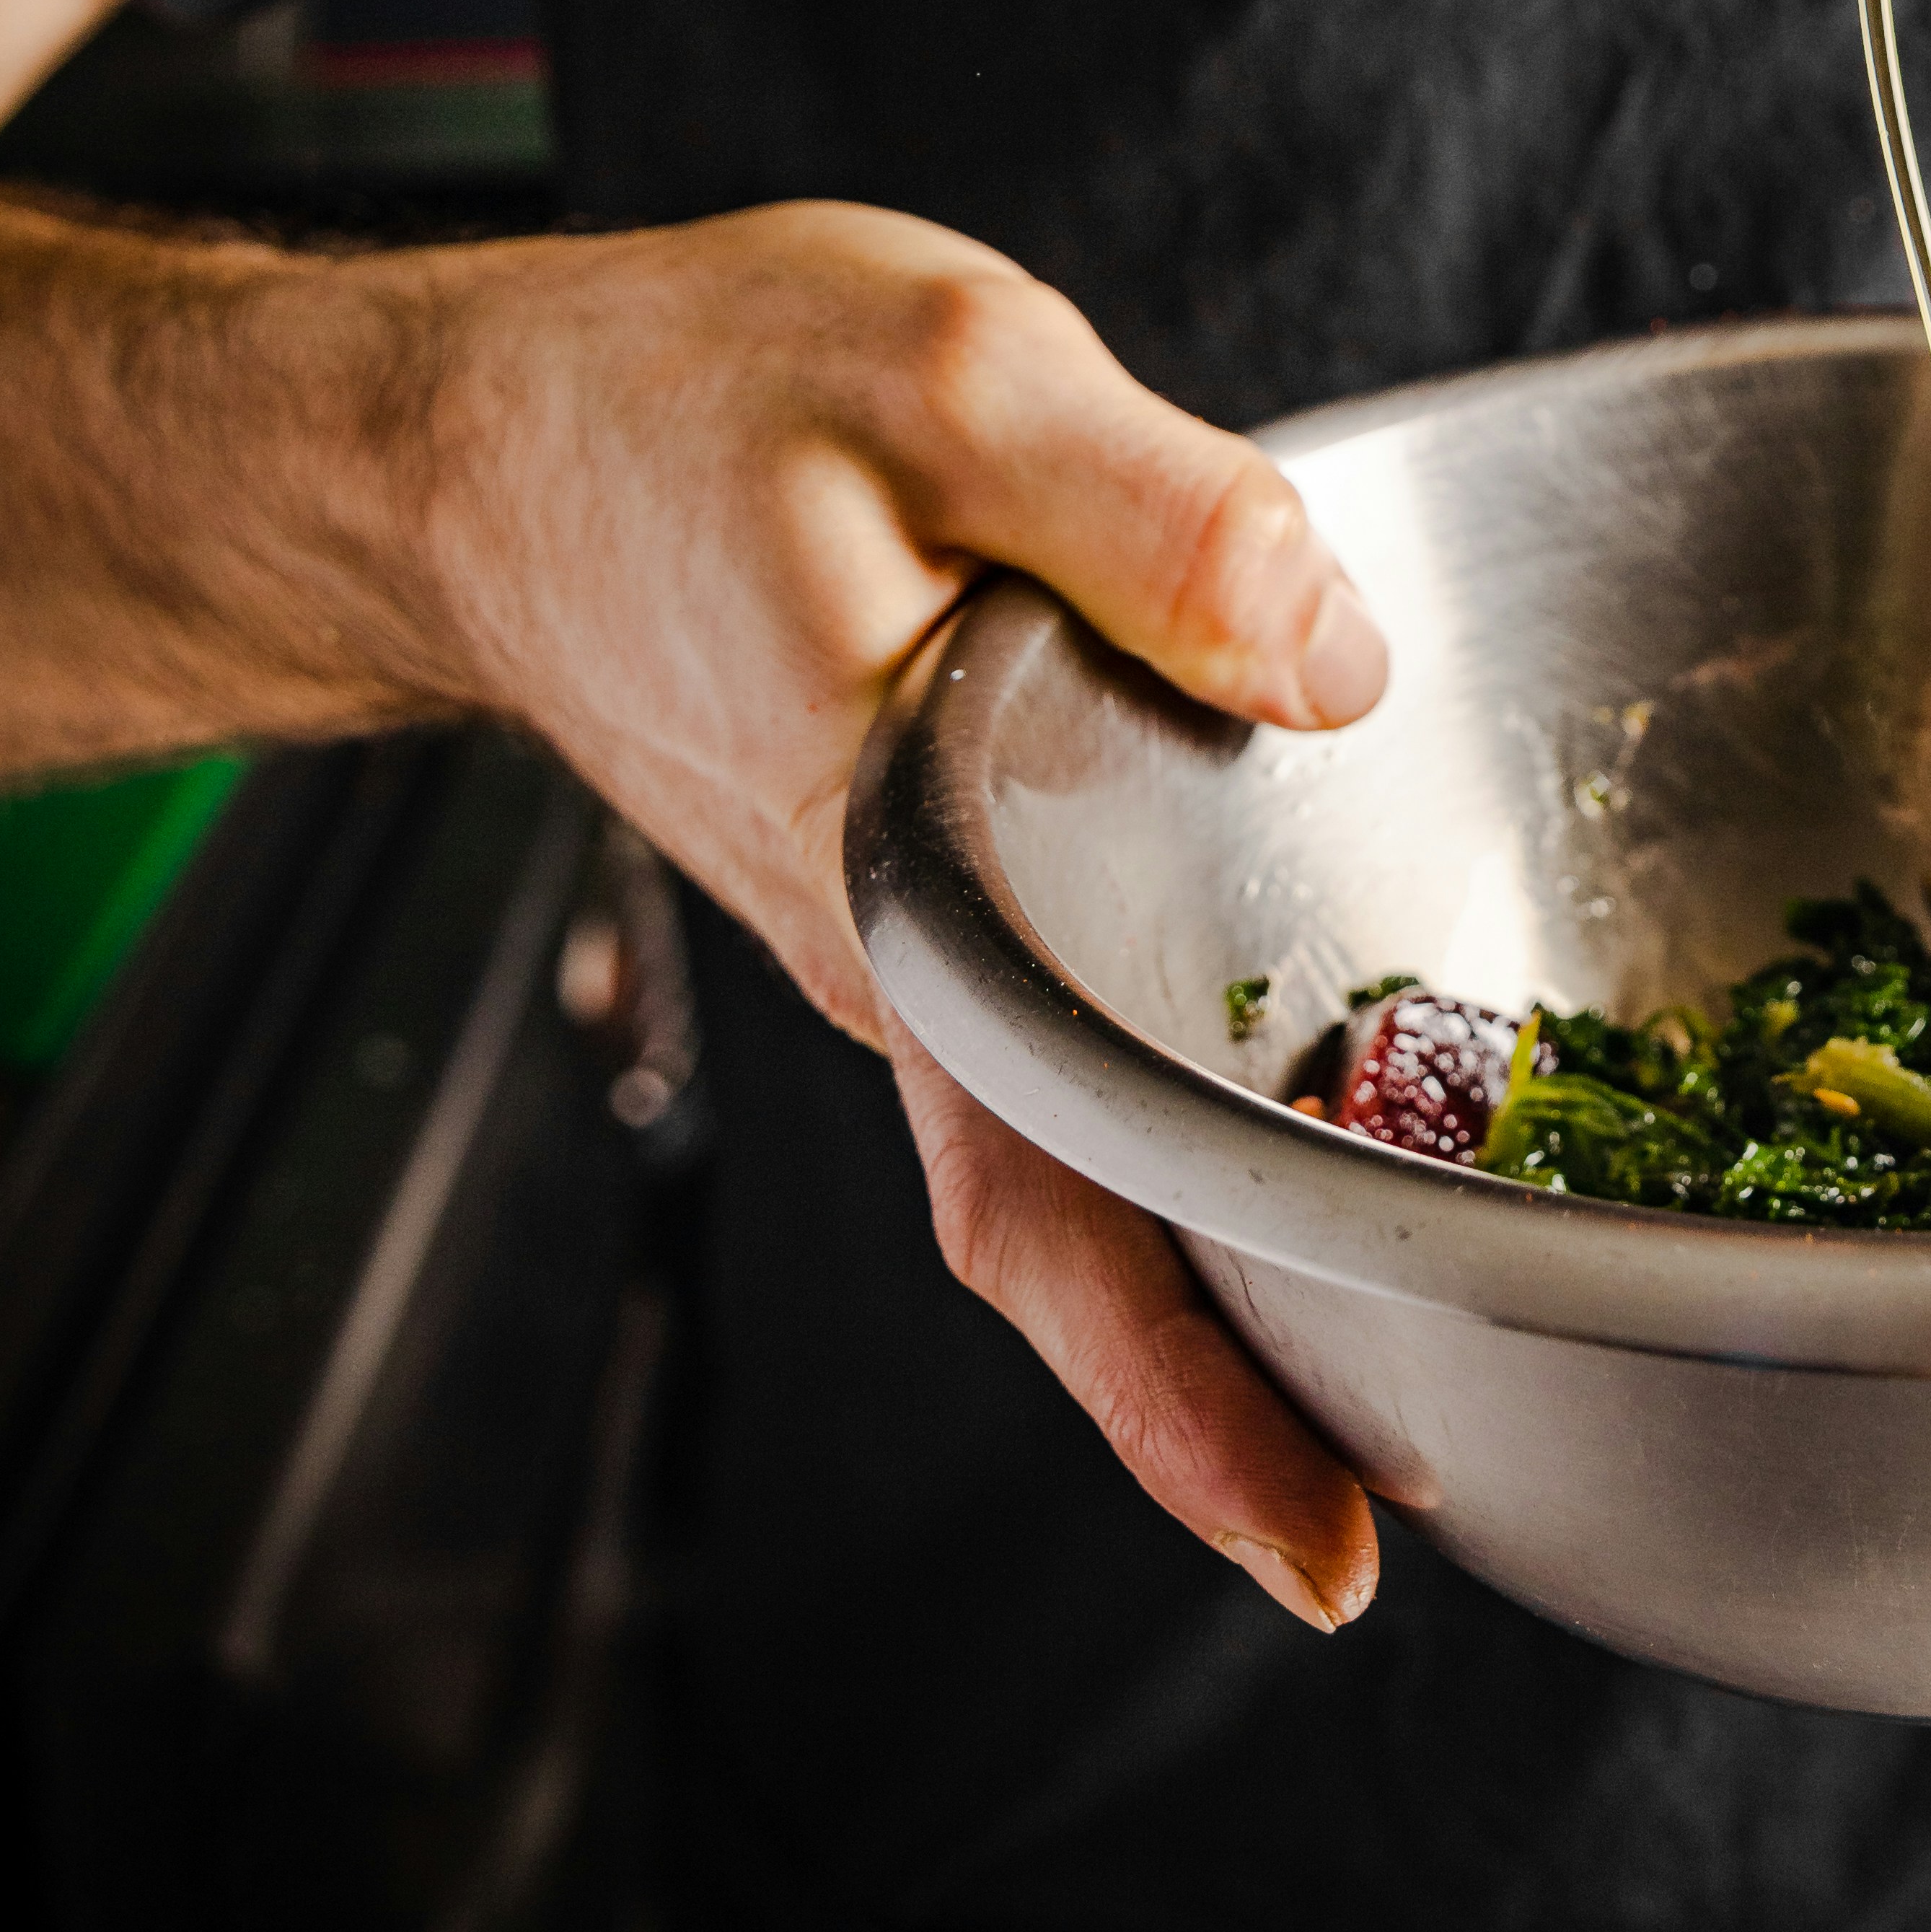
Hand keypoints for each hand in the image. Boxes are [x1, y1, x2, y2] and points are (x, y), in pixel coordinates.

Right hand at [403, 196, 1387, 1631]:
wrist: (493, 437)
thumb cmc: (687, 405)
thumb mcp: (948, 383)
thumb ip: (1154, 518)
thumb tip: (1335, 657)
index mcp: (905, 884)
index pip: (1050, 1198)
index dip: (1192, 1392)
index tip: (1333, 1548)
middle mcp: (900, 962)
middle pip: (1083, 1215)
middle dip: (1250, 1373)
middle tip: (1437, 1488)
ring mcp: (900, 937)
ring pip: (1078, 1124)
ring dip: (1221, 1223)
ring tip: (1419, 1308)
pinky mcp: (913, 870)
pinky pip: (1051, 1010)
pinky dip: (1161, 1068)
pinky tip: (1282, 1047)